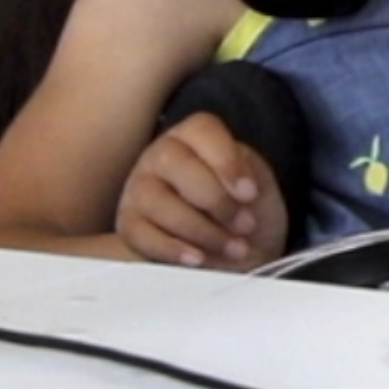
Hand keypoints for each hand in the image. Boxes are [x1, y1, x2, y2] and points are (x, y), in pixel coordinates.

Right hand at [116, 112, 289, 268]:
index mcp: (195, 136)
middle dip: (214, 199)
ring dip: (199, 229)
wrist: (238, 256)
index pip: (201, 129)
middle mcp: (159, 156)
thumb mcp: (260, 187)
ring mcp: (138, 189)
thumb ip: (250, 176)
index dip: (226, 160)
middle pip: (171, 161)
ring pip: (155, 200)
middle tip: (245, 225)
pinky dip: (173, 249)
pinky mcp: (128, 226)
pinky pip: (140, 235)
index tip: (250, 194)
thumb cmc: (248, 214)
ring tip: (233, 248)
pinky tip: (198, 259)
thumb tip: (238, 188)